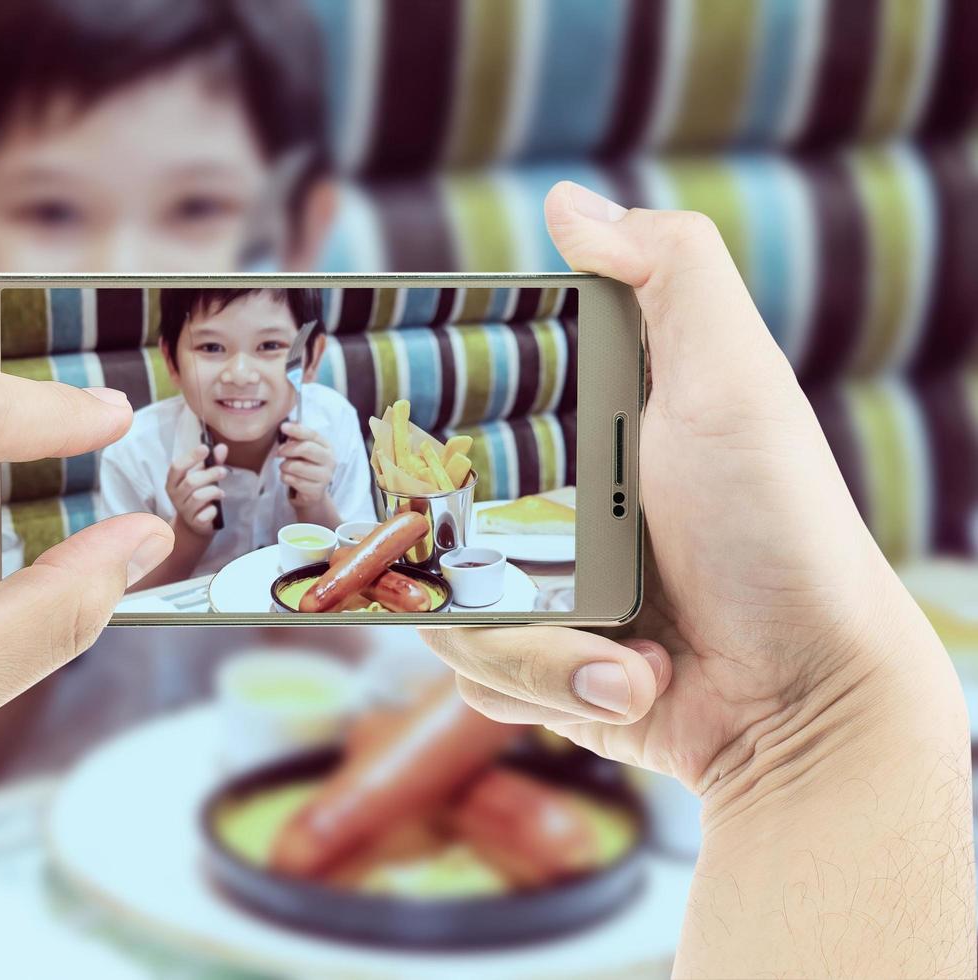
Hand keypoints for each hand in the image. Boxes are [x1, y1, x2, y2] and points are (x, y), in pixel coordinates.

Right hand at [166, 442, 228, 535]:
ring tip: (221, 492)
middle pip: (191, 481)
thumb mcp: (203, 476)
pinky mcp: (194, 522)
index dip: (191, 457)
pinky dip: (213, 510)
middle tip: (223, 471)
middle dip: (210, 474)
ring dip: (213, 491)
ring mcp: (184, 510)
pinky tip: (215, 508)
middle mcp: (175, 496)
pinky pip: (204, 514)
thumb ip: (212, 462)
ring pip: (198, 497)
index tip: (205, 449)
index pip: (177, 467)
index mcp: (173, 481)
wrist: (196, 522)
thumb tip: (222, 447)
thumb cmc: (198, 493)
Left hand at [278, 420, 336, 506]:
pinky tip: (288, 478)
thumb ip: (297, 438)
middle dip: (288, 449)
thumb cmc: (305, 466)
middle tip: (279, 452)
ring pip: (296, 466)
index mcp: (327, 446)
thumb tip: (287, 426)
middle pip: (306, 448)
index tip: (283, 427)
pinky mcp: (317, 491)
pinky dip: (286, 478)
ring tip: (285, 467)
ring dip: (284, 466)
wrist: (311, 492)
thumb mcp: (303, 450)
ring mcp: (325, 476)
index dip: (297, 429)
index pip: (312, 434)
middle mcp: (330, 460)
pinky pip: (294, 481)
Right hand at [422, 182, 963, 804]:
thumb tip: (569, 200)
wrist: (807, 700)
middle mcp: (546, 509)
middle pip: (424, 523)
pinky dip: (546, 689)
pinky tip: (624, 686)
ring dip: (537, 650)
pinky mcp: (543, 675)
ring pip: (442, 613)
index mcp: (578, 432)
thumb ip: (671, 275)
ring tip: (625, 655)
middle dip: (477, 567)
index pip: (456, 412)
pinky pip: (477, 678)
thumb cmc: (779, 532)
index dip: (422, 426)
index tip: (419, 447)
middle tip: (553, 580)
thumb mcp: (736, 382)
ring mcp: (539, 594)